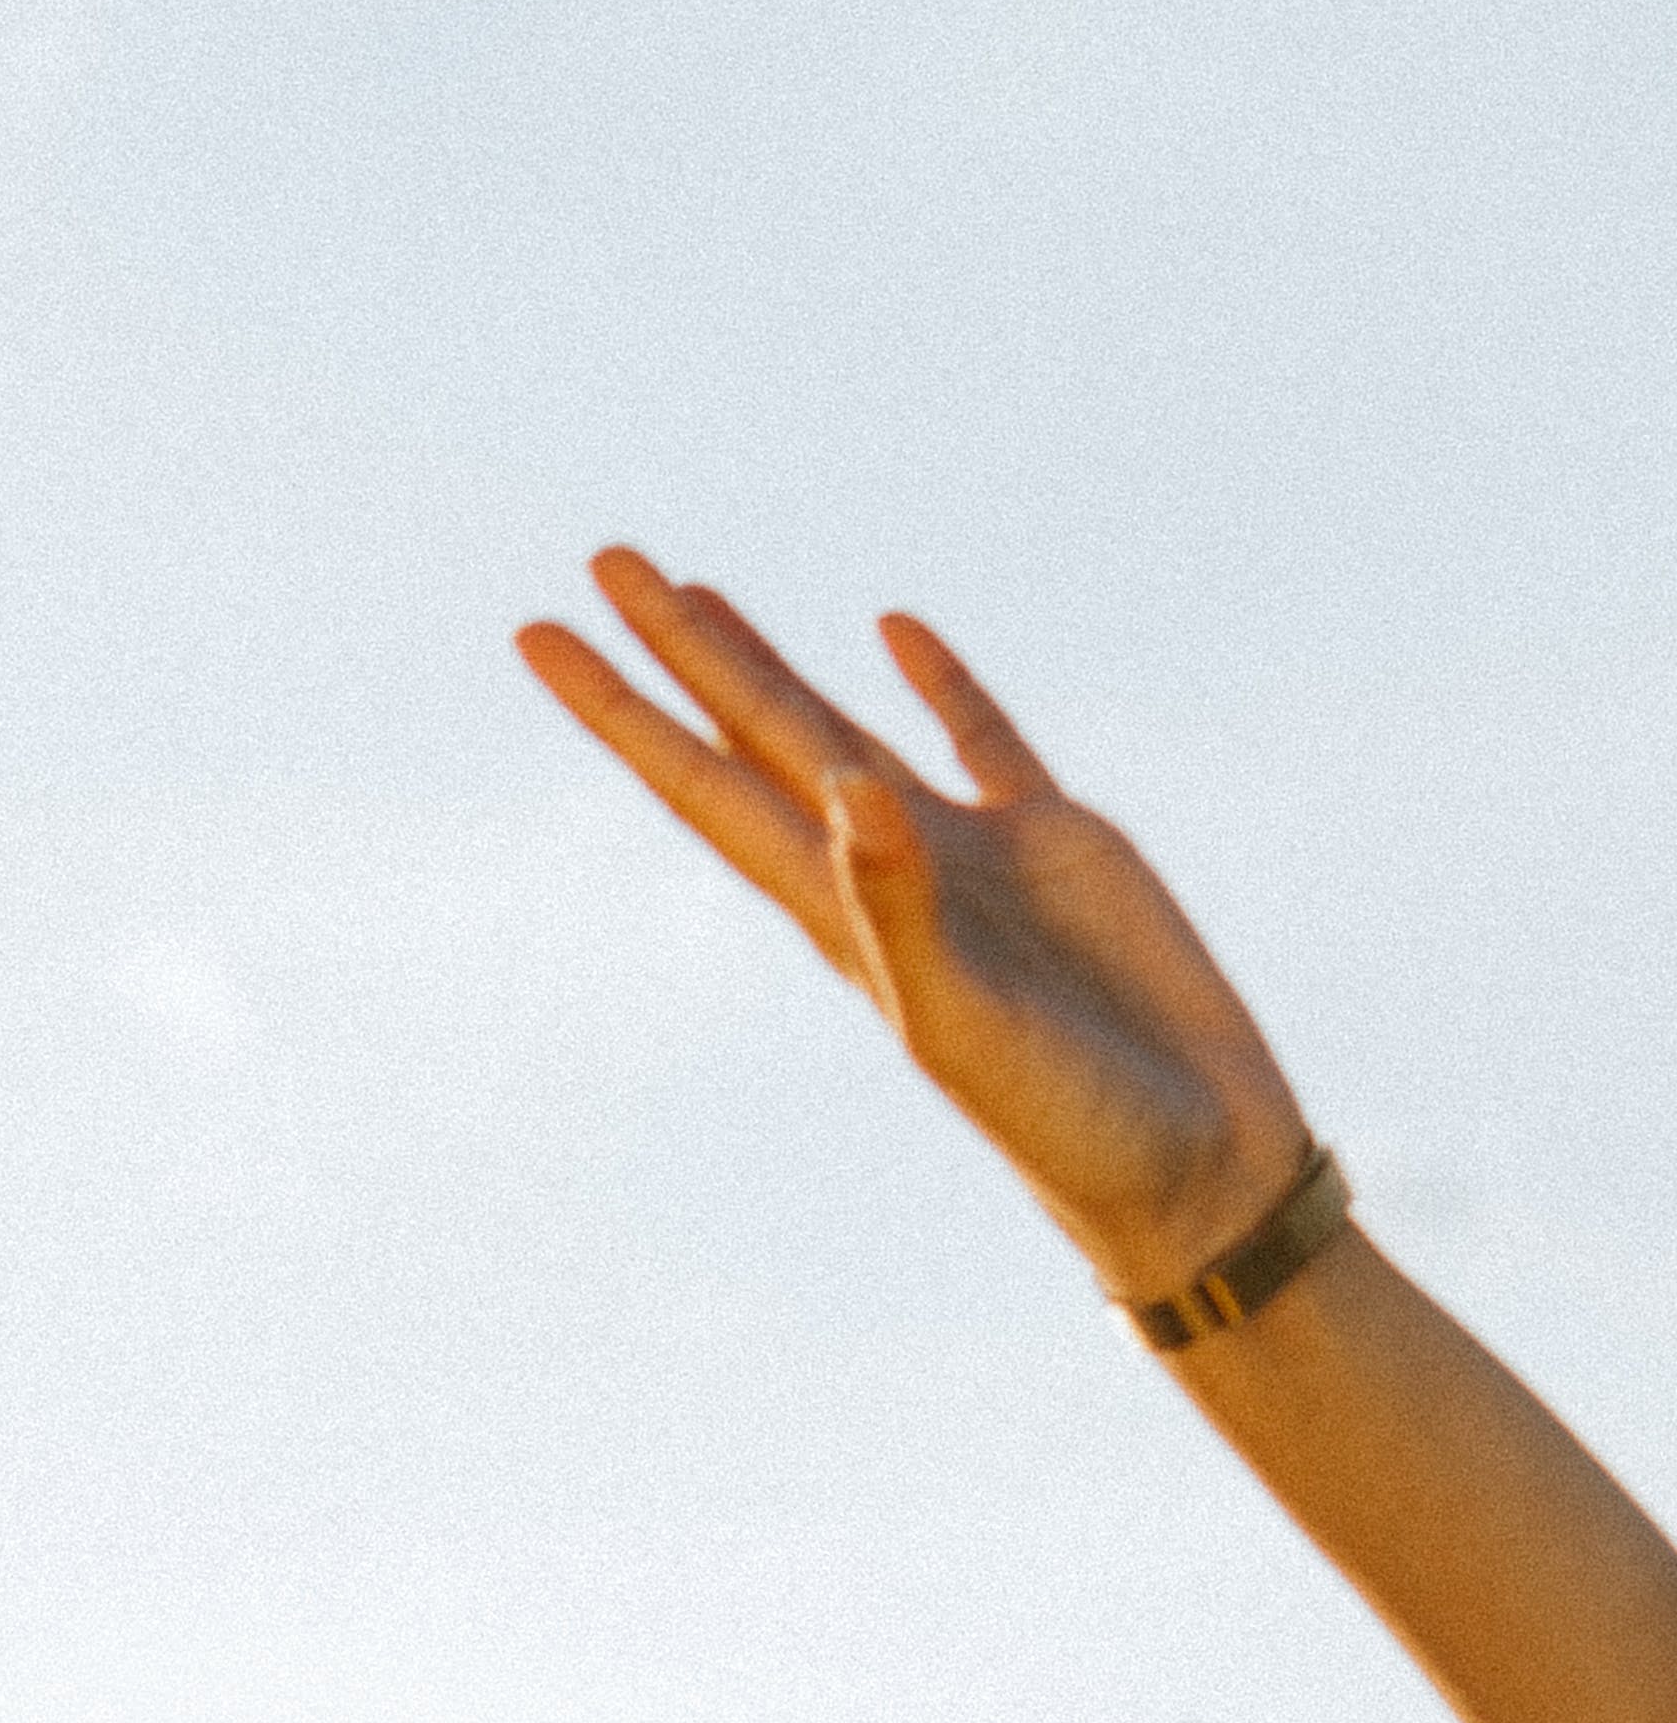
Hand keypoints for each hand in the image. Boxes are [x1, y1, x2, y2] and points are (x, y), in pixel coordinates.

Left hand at [518, 548, 1314, 1312]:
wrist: (1184, 1162)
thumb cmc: (1066, 1121)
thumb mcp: (964, 1023)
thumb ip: (896, 909)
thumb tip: (836, 784)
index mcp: (840, 917)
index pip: (702, 789)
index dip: (623, 714)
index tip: (539, 634)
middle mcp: (883, 873)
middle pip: (751, 736)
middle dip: (675, 653)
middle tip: (601, 560)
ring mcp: (966, 854)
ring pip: (839, 727)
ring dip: (764, 666)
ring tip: (693, 598)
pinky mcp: (1056, 842)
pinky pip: (981, 737)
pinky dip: (940, 683)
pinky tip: (894, 631)